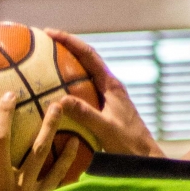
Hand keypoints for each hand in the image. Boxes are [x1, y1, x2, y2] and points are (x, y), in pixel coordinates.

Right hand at [0, 92, 77, 190]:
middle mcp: (3, 184)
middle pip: (6, 143)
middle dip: (7, 116)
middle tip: (11, 94)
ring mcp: (24, 190)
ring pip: (38, 154)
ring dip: (47, 128)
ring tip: (56, 105)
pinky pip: (56, 177)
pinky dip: (66, 160)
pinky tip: (76, 143)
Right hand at [46, 28, 162, 157]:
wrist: (146, 157)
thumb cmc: (129, 144)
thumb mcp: (105, 128)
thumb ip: (84, 114)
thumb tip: (59, 99)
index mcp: (111, 85)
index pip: (88, 55)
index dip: (69, 41)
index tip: (49, 33)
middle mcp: (110, 87)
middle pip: (86, 60)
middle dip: (66, 48)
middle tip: (43, 44)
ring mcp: (108, 97)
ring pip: (85, 75)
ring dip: (67, 67)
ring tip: (46, 64)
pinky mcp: (106, 109)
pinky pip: (84, 92)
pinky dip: (70, 87)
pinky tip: (57, 95)